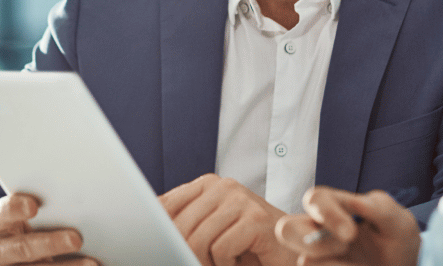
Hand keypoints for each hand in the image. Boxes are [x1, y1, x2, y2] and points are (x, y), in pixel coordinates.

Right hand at [0, 193, 97, 265]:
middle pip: (23, 248)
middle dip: (51, 244)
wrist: (2, 254)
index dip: (16, 209)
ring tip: (90, 263)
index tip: (33, 206)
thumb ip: (37, 209)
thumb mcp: (17, 216)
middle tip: (76, 239)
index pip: (2, 214)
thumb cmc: (17, 226)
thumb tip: (72, 199)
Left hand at [160, 173, 297, 265]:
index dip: (159, 232)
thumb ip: (183, 225)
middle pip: (178, 227)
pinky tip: (241, 261)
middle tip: (204, 262)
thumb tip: (147, 232)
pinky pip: (220, 248)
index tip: (162, 248)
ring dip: (207, 262)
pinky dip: (226, 264)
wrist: (295, 252)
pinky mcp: (256, 219)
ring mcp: (241, 200)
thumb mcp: (210, 231)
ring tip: (224, 263)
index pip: (163, 206)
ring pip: (197, 239)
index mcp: (207, 184)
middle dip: (185, 253)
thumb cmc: (250, 247)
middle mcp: (224, 186)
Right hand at [274, 188, 418, 265]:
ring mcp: (319, 257)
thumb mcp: (399, 224)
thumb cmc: (397, 242)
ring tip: (358, 264)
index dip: (327, 213)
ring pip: (304, 262)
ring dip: (331, 264)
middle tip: (346, 246)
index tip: (351, 233)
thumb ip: (380, 208)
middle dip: (310, 240)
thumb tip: (356, 202)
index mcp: (335, 209)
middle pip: (286, 229)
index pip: (316, 199)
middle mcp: (318, 233)